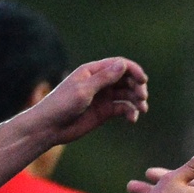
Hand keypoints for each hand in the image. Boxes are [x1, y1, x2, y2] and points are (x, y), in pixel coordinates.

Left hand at [26, 57, 150, 146]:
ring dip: (136, 100)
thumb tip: (123, 64)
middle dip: (137, 87)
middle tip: (142, 98)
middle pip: (126, 79)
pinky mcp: (105, 111)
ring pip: (127, 94)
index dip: (133, 70)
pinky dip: (130, 112)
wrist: (50, 127)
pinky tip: (132, 119)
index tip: (143, 81)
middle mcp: (99, 82)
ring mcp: (103, 97)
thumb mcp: (84, 90)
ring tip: (142, 109)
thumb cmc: (62, 105)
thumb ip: (104, 78)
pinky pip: (123, 108)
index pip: (119, 65)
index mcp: (92, 71)